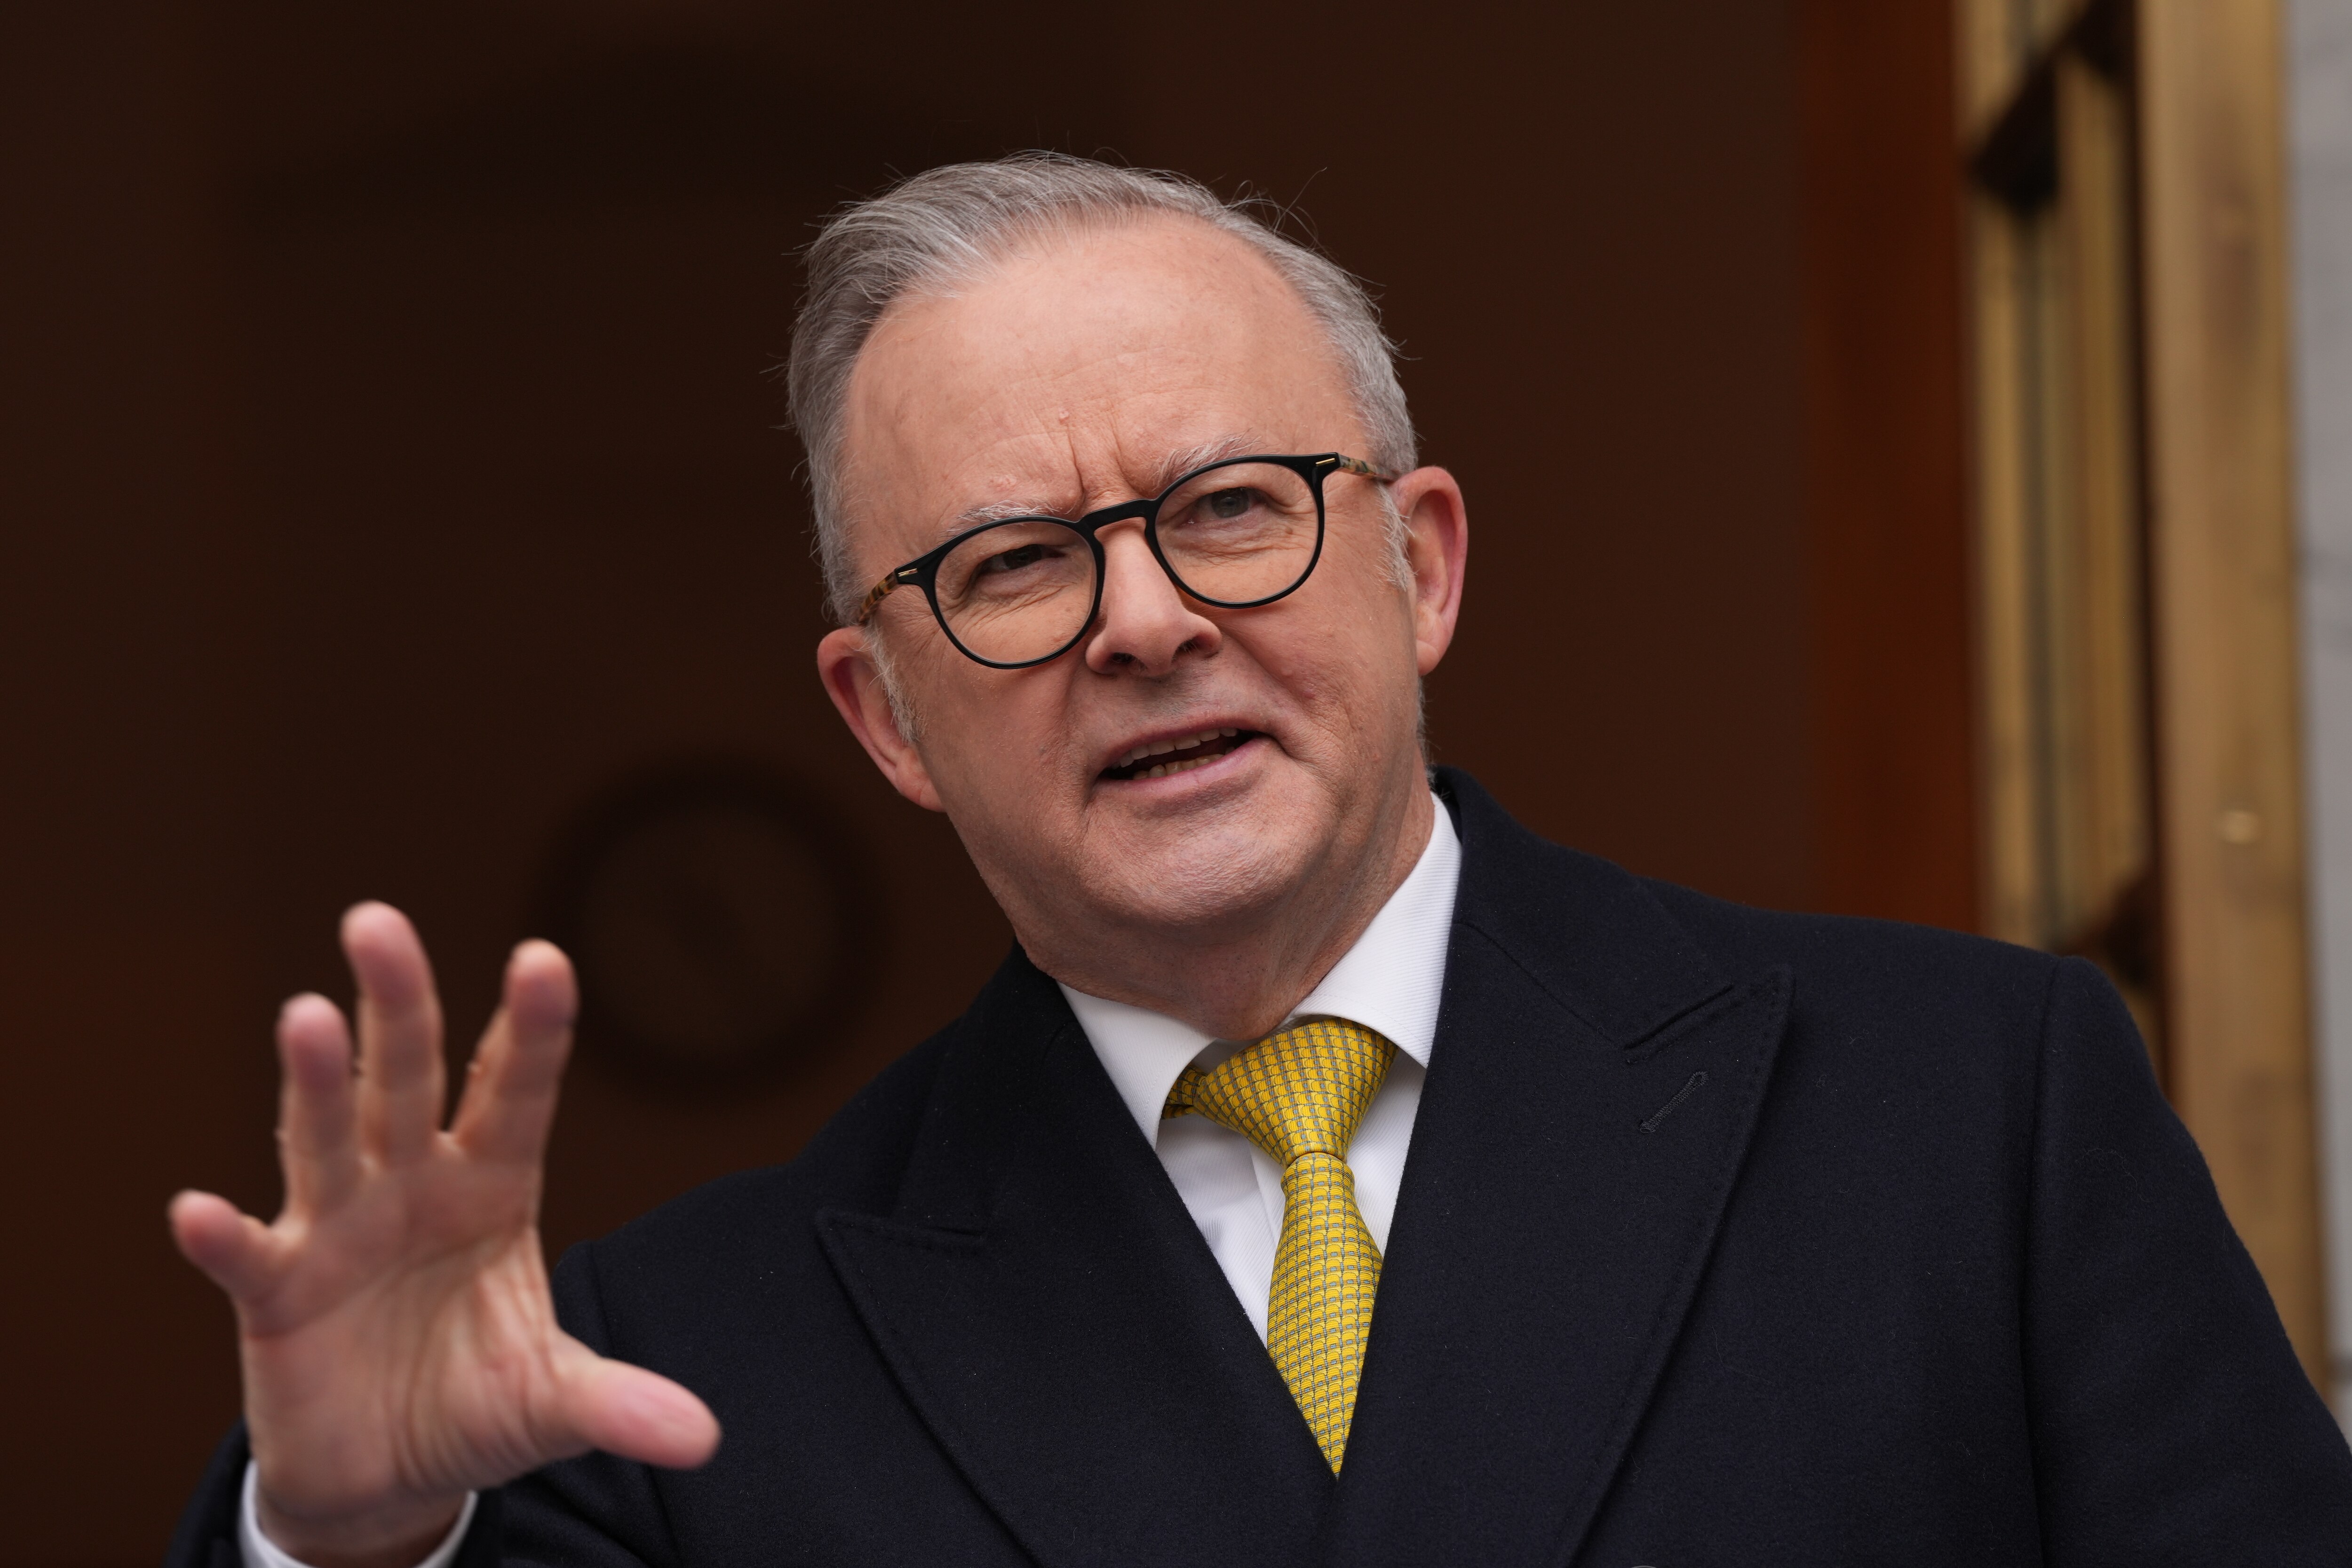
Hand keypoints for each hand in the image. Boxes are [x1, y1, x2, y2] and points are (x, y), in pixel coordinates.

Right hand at [170, 904, 719, 1567]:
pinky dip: (222, 1235)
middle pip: (409, 1078)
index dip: (531, 1029)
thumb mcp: (555, 1404)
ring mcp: (339, 1229)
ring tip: (308, 1014)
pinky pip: (247, 1256)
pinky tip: (199, 1211)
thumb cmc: (474, 1406)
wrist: (390, 1476)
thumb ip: (621, 1405)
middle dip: (401, 1003)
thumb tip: (703, 1438)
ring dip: (317, 1080)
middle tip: (379, 921)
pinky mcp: (276, 1292)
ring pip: (326, 1135)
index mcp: (494, 1185)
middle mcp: (414, 1184)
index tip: (544, 956)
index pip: (516, 1091)